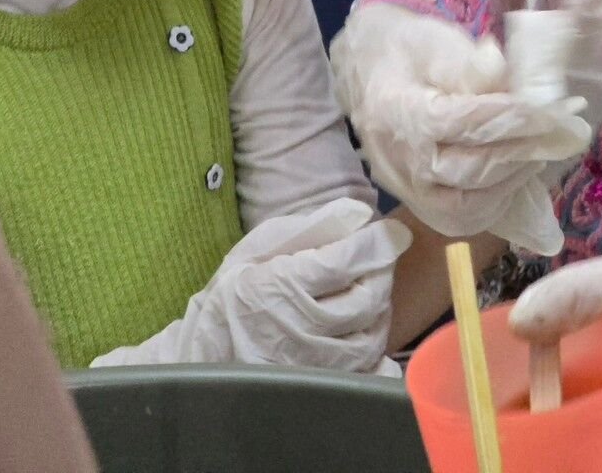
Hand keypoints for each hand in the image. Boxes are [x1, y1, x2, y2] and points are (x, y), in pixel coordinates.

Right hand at [92, 198, 410, 374]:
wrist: (209, 352)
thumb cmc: (236, 290)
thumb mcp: (260, 246)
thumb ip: (308, 227)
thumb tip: (357, 213)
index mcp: (281, 287)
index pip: (343, 263)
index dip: (375, 244)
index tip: (392, 231)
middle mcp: (300, 329)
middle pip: (366, 299)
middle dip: (381, 272)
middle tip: (379, 257)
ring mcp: (313, 366)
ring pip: (372, 334)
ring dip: (381, 306)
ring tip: (370, 288)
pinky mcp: (321, 389)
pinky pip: (367, 370)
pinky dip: (377, 349)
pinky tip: (365, 328)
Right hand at [330, 4, 590, 247]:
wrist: (365, 70)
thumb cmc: (405, 49)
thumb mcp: (432, 39)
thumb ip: (465, 61)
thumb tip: (503, 72)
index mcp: (397, 110)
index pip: (461, 124)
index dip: (513, 119)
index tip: (554, 110)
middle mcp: (398, 159)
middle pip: (468, 171)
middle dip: (523, 152)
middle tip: (565, 134)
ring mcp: (405, 187)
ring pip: (466, 206)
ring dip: (514, 181)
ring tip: (544, 151)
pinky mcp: (417, 202)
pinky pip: (460, 218)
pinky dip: (496, 202)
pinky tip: (519, 174)